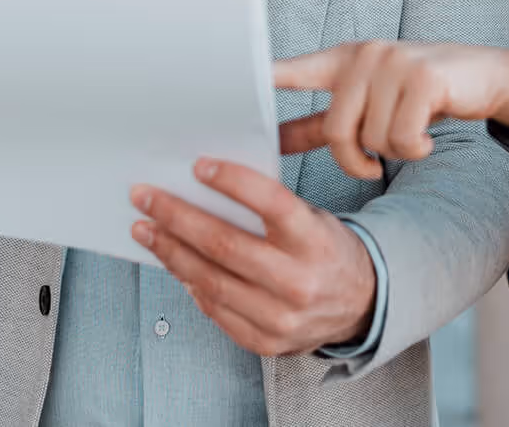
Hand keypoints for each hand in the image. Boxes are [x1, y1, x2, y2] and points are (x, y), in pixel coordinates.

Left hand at [129, 158, 376, 355]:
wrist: (361, 303)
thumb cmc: (326, 248)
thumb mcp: (312, 216)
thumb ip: (269, 206)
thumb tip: (207, 187)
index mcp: (314, 239)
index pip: (270, 203)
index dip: (232, 182)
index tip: (198, 166)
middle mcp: (299, 280)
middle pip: (225, 245)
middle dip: (177, 217)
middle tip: (147, 198)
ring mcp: (281, 317)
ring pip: (211, 280)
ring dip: (171, 251)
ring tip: (147, 230)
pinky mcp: (265, 342)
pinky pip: (216, 311)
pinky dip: (191, 285)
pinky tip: (175, 265)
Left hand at [274, 41, 508, 179]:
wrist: (489, 76)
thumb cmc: (423, 94)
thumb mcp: (372, 99)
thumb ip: (327, 119)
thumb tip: (279, 139)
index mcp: (345, 60)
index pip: (293, 69)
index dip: (261, 81)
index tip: (222, 85)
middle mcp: (364, 56)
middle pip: (335, 130)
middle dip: (353, 161)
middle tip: (373, 166)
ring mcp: (393, 63)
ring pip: (371, 139)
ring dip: (392, 154)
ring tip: (410, 137)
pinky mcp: (422, 77)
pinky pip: (402, 139)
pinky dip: (416, 150)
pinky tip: (428, 138)